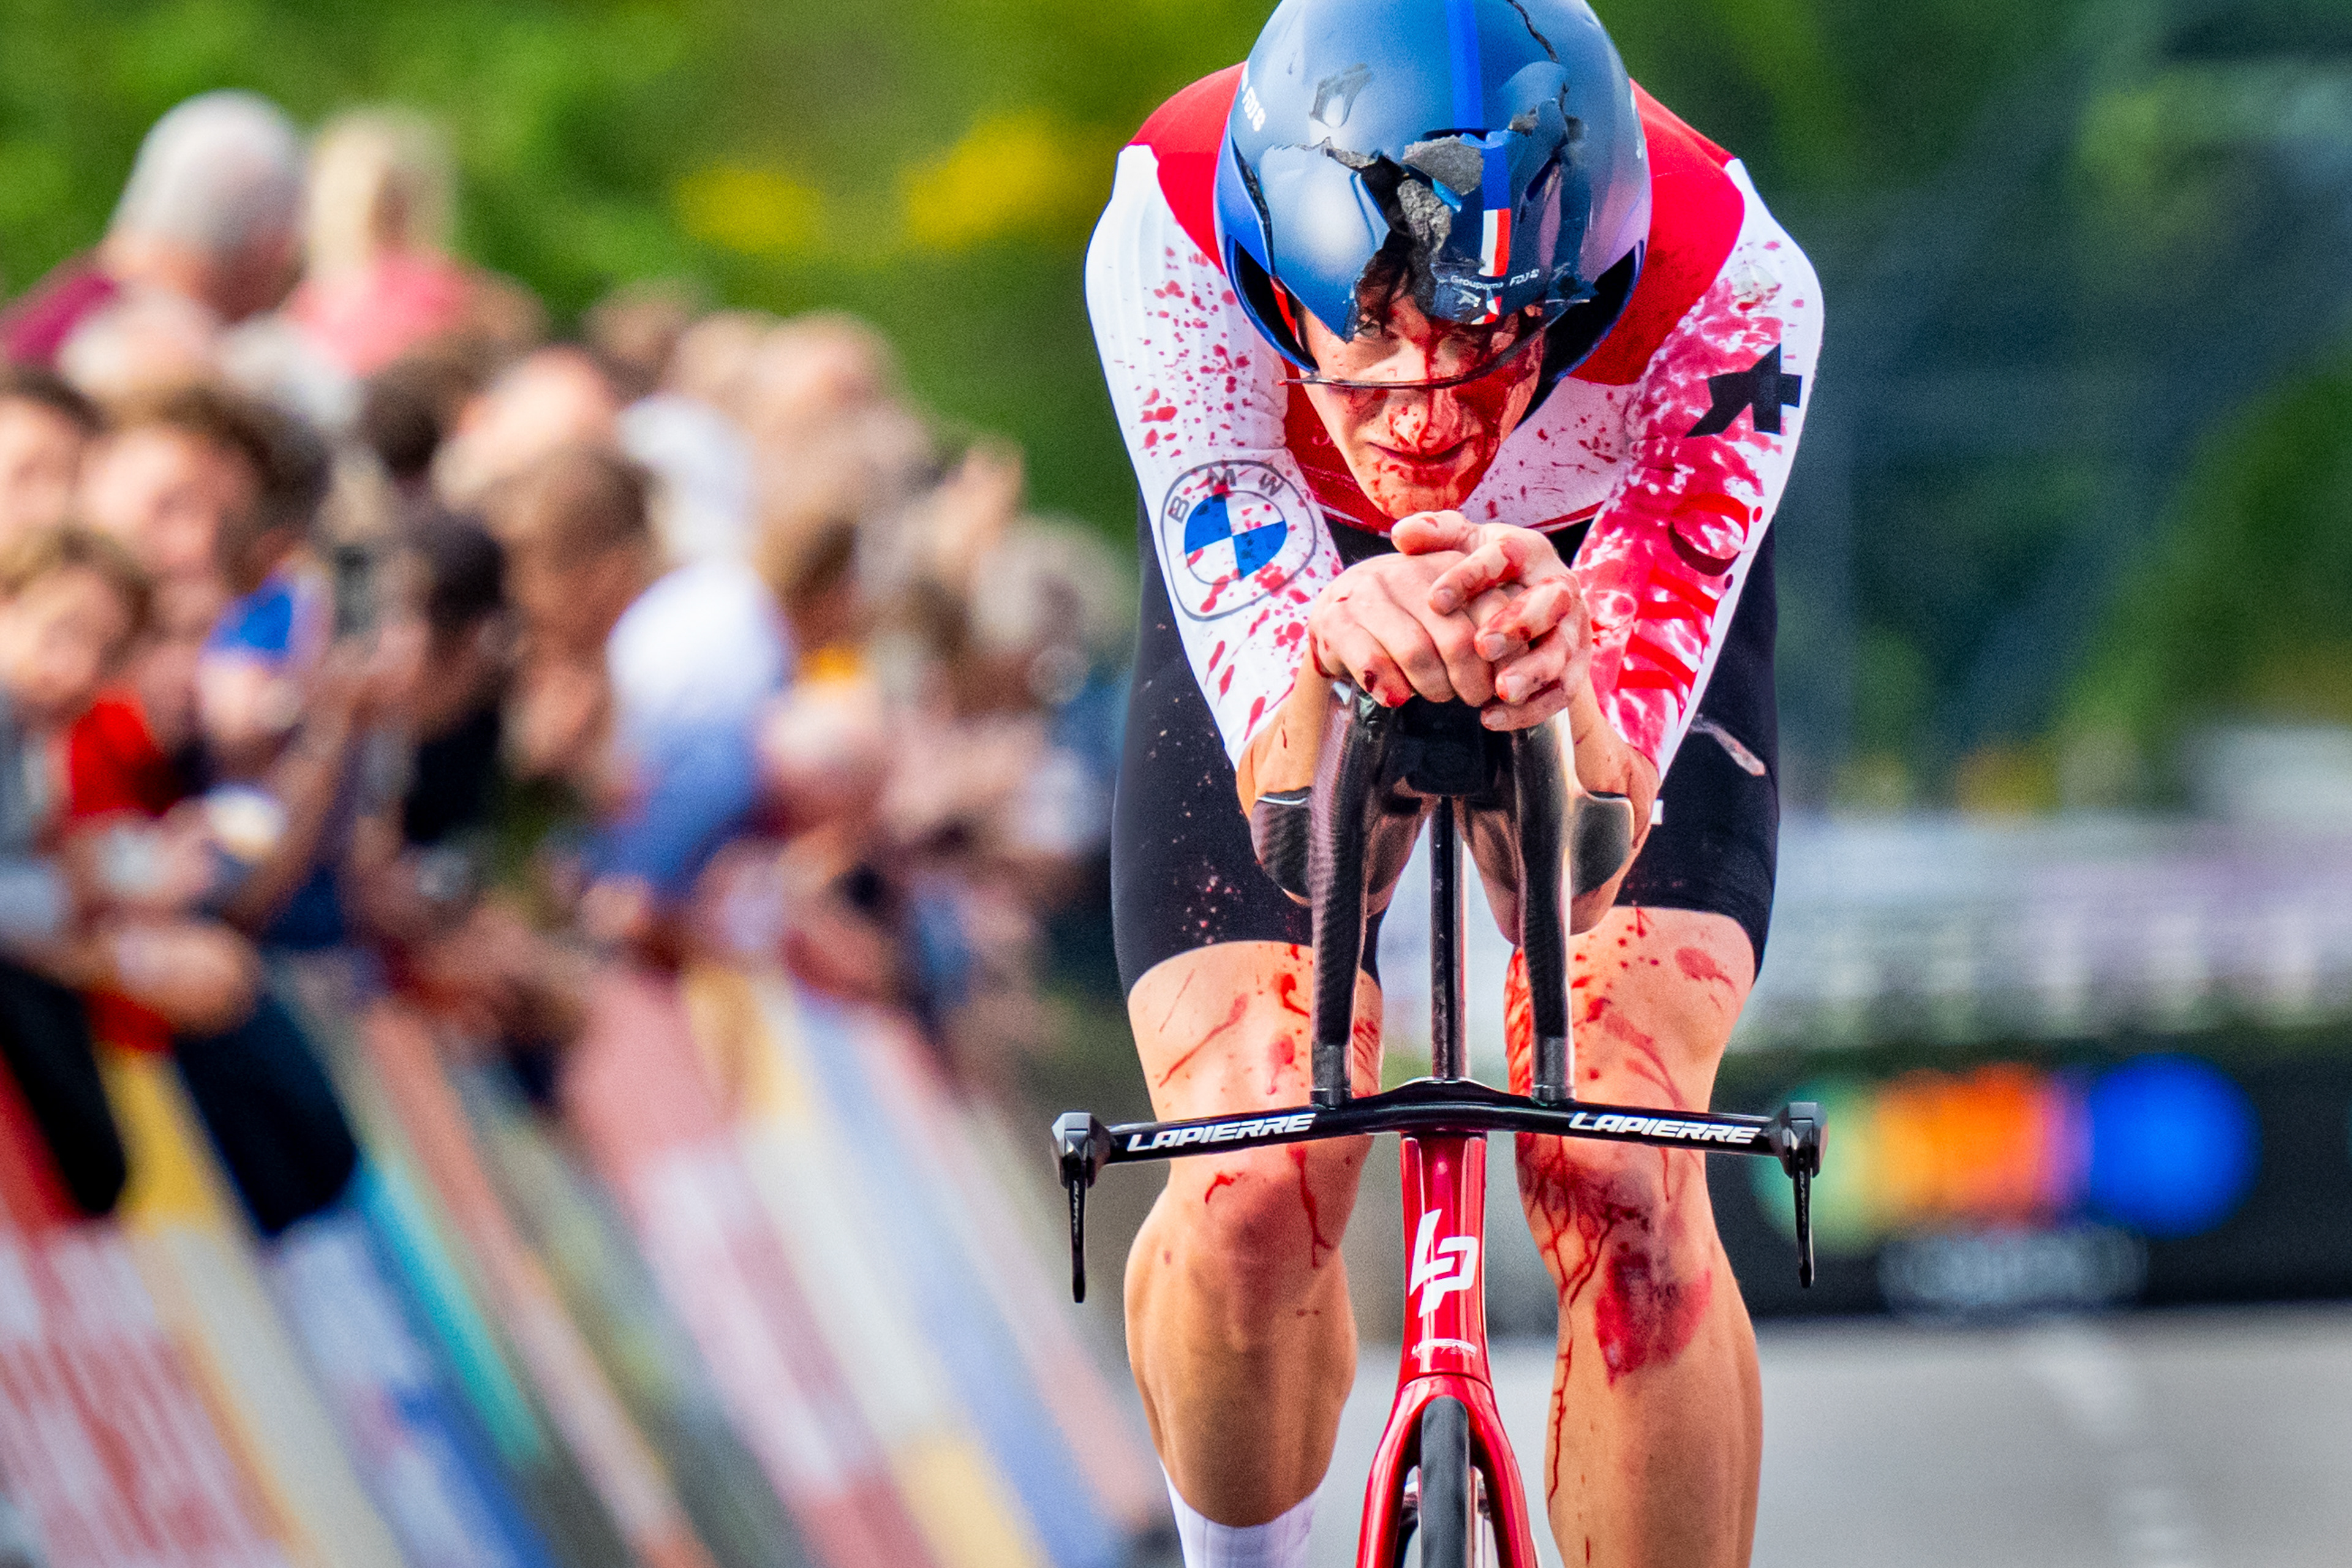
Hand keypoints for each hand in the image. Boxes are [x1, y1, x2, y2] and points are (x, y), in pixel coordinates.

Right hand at [1305, 548, 1519, 709]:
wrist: (1339, 616)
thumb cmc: (1410, 620)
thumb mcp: (1451, 612)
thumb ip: (1488, 626)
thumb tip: (1520, 669)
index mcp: (1448, 564)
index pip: (1493, 612)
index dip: (1504, 657)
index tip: (1505, 682)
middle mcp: (1408, 571)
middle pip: (1457, 639)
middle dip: (1472, 681)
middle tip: (1474, 698)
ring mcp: (1368, 594)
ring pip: (1416, 653)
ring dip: (1433, 687)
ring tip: (1439, 695)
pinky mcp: (1336, 621)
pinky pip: (1372, 663)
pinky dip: (1391, 688)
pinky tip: (1398, 698)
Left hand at [1393, 512, 1590, 731]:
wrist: (1522, 605)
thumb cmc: (1482, 572)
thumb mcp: (1461, 546)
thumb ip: (1435, 535)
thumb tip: (1402, 535)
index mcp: (1529, 551)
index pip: (1506, 556)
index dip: (1471, 576)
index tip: (1435, 601)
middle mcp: (1559, 586)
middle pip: (1551, 601)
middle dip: (1519, 624)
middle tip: (1482, 646)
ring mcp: (1572, 628)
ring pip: (1562, 651)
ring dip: (1533, 672)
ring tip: (1501, 691)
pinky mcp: (1574, 666)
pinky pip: (1562, 691)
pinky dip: (1531, 708)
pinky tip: (1493, 719)